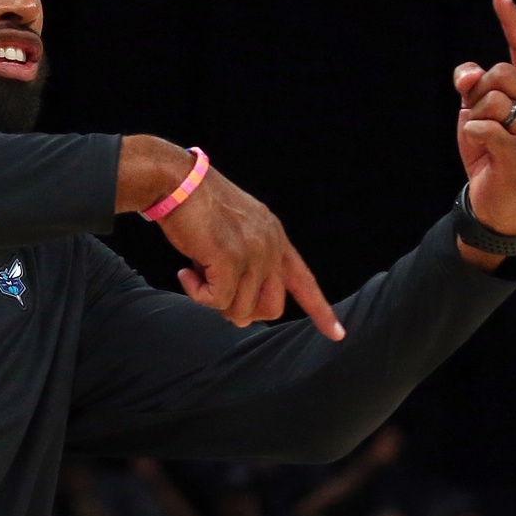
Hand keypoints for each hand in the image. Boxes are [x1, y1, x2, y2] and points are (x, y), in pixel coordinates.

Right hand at [117, 138, 343, 339]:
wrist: (177, 182)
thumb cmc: (197, 208)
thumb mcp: (232, 237)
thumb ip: (244, 274)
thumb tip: (241, 319)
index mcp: (275, 238)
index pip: (304, 281)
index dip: (320, 310)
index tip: (338, 334)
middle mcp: (271, 246)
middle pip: (272, 307)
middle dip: (243, 312)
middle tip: (214, 294)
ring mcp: (253, 252)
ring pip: (241, 309)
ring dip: (213, 301)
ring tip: (194, 273)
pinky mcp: (230, 259)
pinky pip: (217, 301)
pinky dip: (197, 295)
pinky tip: (185, 273)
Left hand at [452, 0, 515, 238]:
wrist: (497, 197)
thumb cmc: (488, 148)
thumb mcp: (474, 110)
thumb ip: (471, 83)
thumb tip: (467, 73)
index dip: (511, 20)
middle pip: (500, 73)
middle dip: (477, 91)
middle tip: (476, 114)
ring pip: (492, 101)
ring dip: (473, 117)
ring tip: (482, 136)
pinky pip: (485, 128)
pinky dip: (472, 134)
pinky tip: (479, 147)